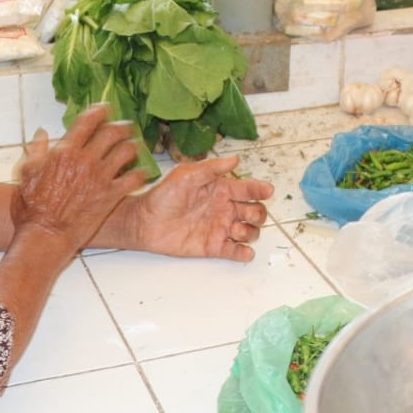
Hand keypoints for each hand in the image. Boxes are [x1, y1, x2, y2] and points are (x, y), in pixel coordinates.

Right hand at [12, 104, 146, 251]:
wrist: (45, 233)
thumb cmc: (33, 206)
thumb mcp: (27, 173)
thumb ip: (35, 150)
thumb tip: (41, 133)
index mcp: (65, 151)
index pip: (88, 121)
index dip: (100, 110)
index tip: (106, 109)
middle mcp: (86, 160)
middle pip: (112, 132)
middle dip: (122, 126)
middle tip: (126, 127)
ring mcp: (100, 177)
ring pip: (127, 151)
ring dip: (133, 146)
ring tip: (134, 147)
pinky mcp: (111, 195)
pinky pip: (134, 178)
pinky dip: (139, 173)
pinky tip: (139, 173)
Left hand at [109, 156, 272, 262]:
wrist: (145, 222)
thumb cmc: (164, 195)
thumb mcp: (186, 175)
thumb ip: (211, 168)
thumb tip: (236, 159)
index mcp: (222, 189)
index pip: (248, 189)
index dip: (260, 189)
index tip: (267, 191)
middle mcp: (225, 209)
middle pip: (255, 212)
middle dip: (258, 214)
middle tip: (247, 214)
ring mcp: (220, 228)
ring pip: (249, 232)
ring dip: (251, 232)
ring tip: (237, 231)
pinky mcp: (213, 247)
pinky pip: (235, 252)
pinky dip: (244, 253)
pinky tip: (245, 252)